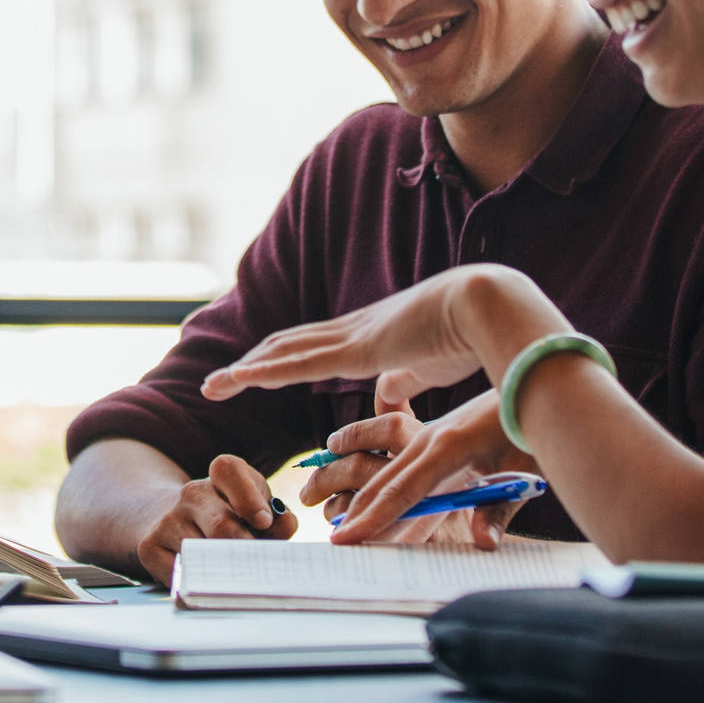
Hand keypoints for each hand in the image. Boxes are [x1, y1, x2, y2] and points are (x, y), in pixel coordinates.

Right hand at [134, 454, 295, 584]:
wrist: (166, 519)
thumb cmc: (225, 517)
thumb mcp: (252, 509)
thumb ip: (276, 518)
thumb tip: (287, 524)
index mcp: (220, 476)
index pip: (229, 471)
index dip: (249, 497)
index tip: (264, 521)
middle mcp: (191, 493)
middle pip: (222, 525)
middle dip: (244, 550)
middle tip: (256, 564)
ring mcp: (167, 520)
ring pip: (202, 555)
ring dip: (224, 571)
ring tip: (234, 574)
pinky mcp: (149, 547)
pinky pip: (182, 575)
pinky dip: (199, 583)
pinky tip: (207, 579)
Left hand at [201, 266, 569, 407]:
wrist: (490, 306)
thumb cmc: (472, 336)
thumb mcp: (429, 366)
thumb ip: (404, 380)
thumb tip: (385, 396)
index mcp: (371, 335)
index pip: (315, 347)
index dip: (282, 359)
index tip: (255, 373)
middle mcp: (353, 330)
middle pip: (288, 345)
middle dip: (252, 364)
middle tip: (218, 381)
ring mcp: (352, 337)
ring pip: (283, 353)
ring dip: (245, 369)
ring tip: (212, 385)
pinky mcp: (357, 349)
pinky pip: (299, 363)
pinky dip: (264, 372)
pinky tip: (239, 379)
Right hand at [326, 388, 536, 545]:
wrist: (534, 381)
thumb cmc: (532, 429)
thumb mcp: (524, 471)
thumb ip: (499, 510)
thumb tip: (483, 544)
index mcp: (448, 447)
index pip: (401, 491)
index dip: (372, 518)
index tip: (344, 539)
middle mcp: (430, 438)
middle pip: (383, 482)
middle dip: (355, 513)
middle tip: (331, 542)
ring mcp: (429, 434)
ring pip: (387, 471)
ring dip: (361, 498)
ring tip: (336, 522)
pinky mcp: (435, 435)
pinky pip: (400, 464)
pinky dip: (380, 485)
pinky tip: (367, 499)